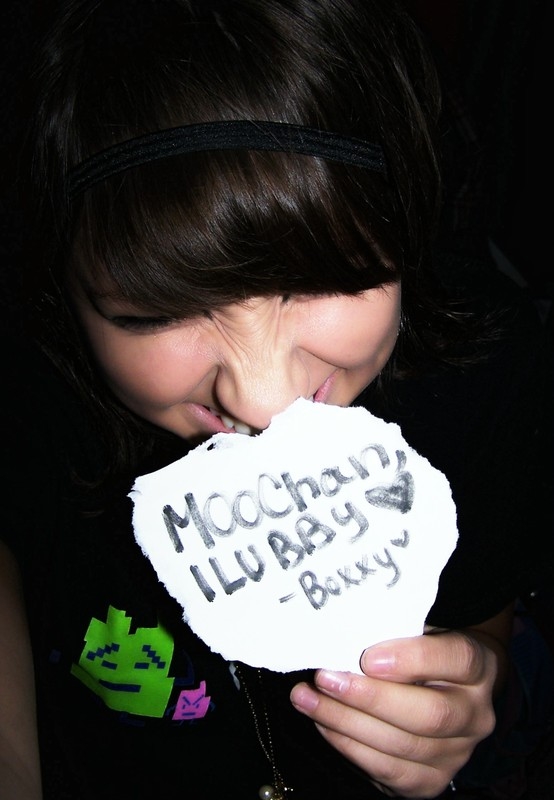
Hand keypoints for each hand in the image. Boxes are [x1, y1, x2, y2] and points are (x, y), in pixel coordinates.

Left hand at [290, 629, 501, 797]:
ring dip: (345, 722)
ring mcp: (457, 753)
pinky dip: (349, 746)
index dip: (413, 659)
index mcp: (479, 667)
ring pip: (403, 746)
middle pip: (430, 714)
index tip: (368, 656)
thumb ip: (393, 631)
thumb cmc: (421, 649)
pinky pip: (388, 771)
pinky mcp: (431, 780)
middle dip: (370, 698)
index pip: (457, 659)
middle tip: (325, 678)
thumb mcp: (417, 630)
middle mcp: (475, 714)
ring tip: (307, 698)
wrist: (446, 690)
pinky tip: (323, 723)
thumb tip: (344, 631)